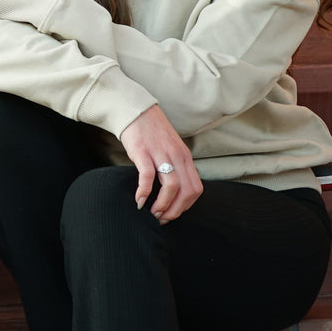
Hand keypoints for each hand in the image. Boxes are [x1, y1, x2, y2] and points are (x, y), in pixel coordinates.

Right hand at [119, 104, 202, 222]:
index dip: (185, 206)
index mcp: (185, 157)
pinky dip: (145, 192)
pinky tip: (139, 200)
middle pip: (186, 191)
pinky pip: (148, 177)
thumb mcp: (171, 149)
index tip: (172, 214)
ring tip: (152, 213)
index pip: (195, 189)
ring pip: (171, 187)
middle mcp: (177, 156)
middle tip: (162, 219)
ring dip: (162, 205)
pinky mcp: (143, 152)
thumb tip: (173, 191)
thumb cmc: (152, 132)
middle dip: (175, 210)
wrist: (136, 111)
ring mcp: (161, 154)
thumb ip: (175, 166)